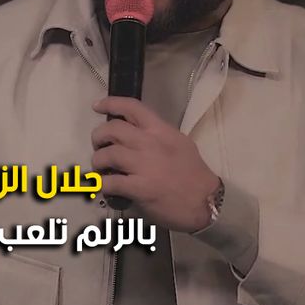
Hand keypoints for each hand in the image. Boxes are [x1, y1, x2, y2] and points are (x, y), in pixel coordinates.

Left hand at [91, 96, 219, 231]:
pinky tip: (105, 186)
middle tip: (98, 145)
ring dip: (98, 160)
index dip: (111, 103)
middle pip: (113, 129)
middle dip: (98, 136)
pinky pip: (111, 182)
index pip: (132, 107)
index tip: (97, 106)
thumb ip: (157, 135)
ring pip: (108, 155)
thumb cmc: (194, 173)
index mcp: (160, 130)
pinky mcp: (140, 188)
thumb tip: (135, 135)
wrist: (207, 201)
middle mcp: (150, 143)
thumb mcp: (179, 143)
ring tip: (100, 167)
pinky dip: (103, 184)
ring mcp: (145, 166)